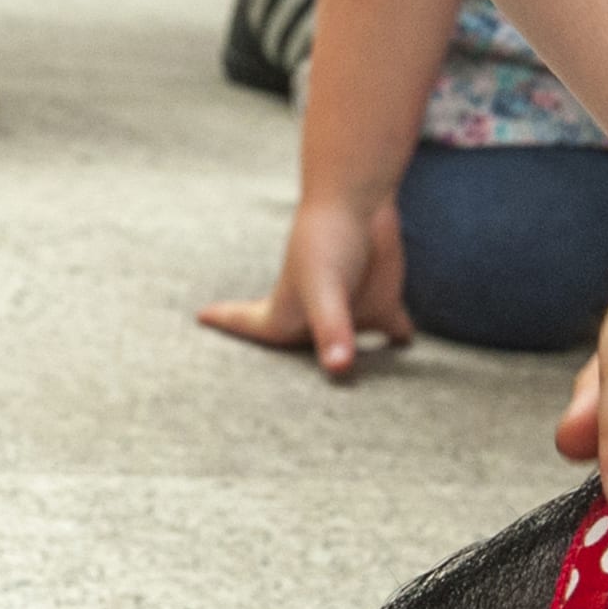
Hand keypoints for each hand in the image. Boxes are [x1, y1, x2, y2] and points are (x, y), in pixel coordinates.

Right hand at [199, 189, 412, 379]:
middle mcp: (314, 321)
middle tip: (280, 405)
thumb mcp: (323, 289)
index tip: (200, 317)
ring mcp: (348, 315)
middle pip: (297, 354)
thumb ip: (331, 328)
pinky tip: (407, 355)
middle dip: (292, 378)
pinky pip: (393, 332)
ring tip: (349, 399)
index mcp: (285, 317)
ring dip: (351, 372)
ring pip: (345, 352)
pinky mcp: (382, 305)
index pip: (249, 328)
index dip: (227, 327)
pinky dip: (399, 347)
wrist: (361, 203)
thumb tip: (337, 368)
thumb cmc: (326, 244)